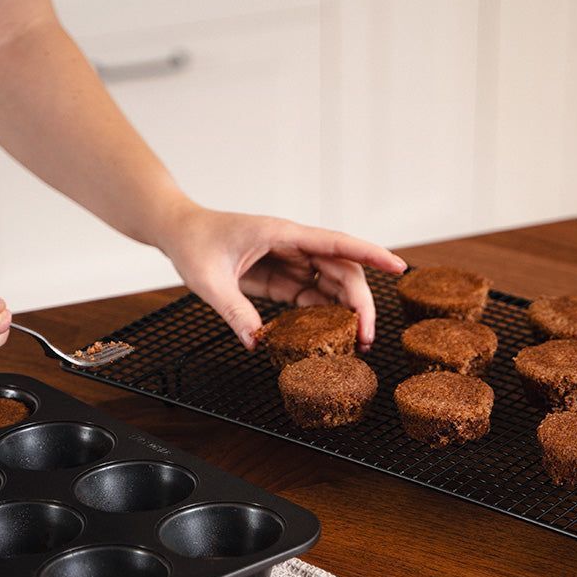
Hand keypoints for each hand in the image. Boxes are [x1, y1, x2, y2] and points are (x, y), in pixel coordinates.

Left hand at [160, 206, 406, 349]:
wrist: (178, 232)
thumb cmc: (193, 243)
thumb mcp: (209, 281)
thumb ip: (234, 311)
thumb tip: (257, 343)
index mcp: (282, 234)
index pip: (337, 243)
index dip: (371, 254)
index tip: (399, 267)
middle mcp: (293, 245)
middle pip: (342, 270)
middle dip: (359, 303)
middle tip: (365, 339)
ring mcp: (289, 261)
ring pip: (331, 284)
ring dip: (345, 312)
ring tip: (354, 344)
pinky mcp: (281, 277)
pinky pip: (311, 296)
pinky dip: (323, 316)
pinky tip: (329, 337)